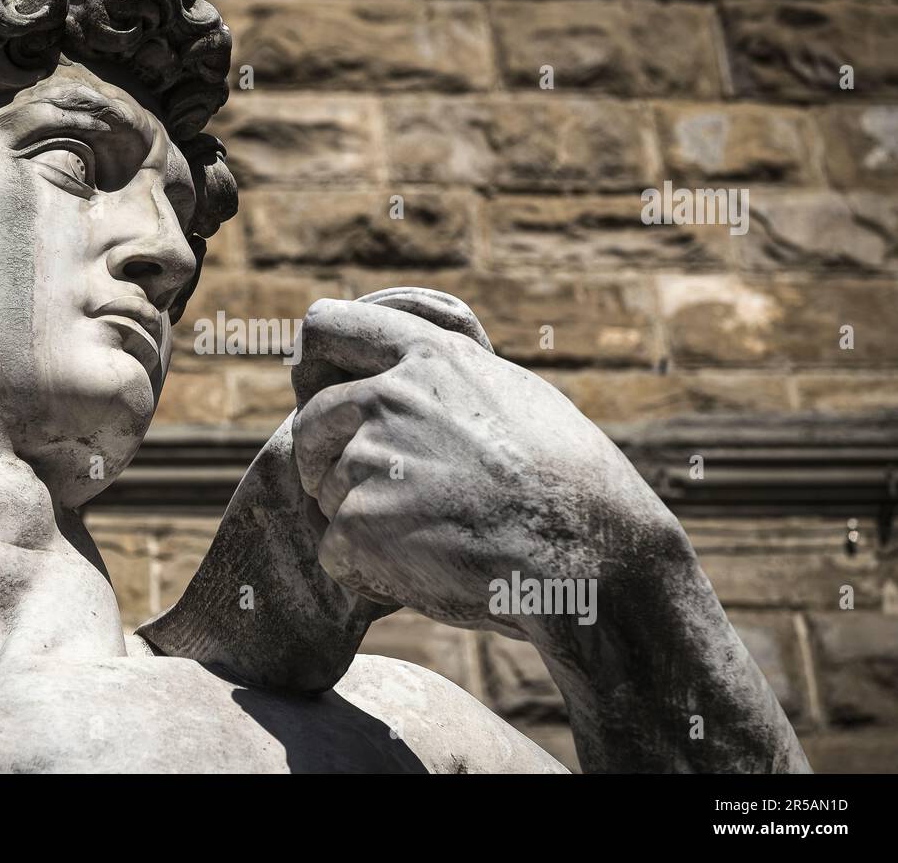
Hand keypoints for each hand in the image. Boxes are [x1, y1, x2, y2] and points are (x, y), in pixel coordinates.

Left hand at [291, 296, 688, 644]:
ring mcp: (371, 457)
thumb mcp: (512, 395)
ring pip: (324, 493)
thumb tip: (404, 367)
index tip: (322, 397)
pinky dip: (368, 573)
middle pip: (308, 423)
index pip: (324, 328)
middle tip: (383, 499)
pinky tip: (429, 571)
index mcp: (428, 357)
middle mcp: (391, 396)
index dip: (312, 367)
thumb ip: (444, 377)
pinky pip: (334, 552)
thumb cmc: (569, 483)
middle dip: (327, 462)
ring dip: (361, 523)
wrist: (592, 558)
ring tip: (434, 537)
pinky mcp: (360, 522)